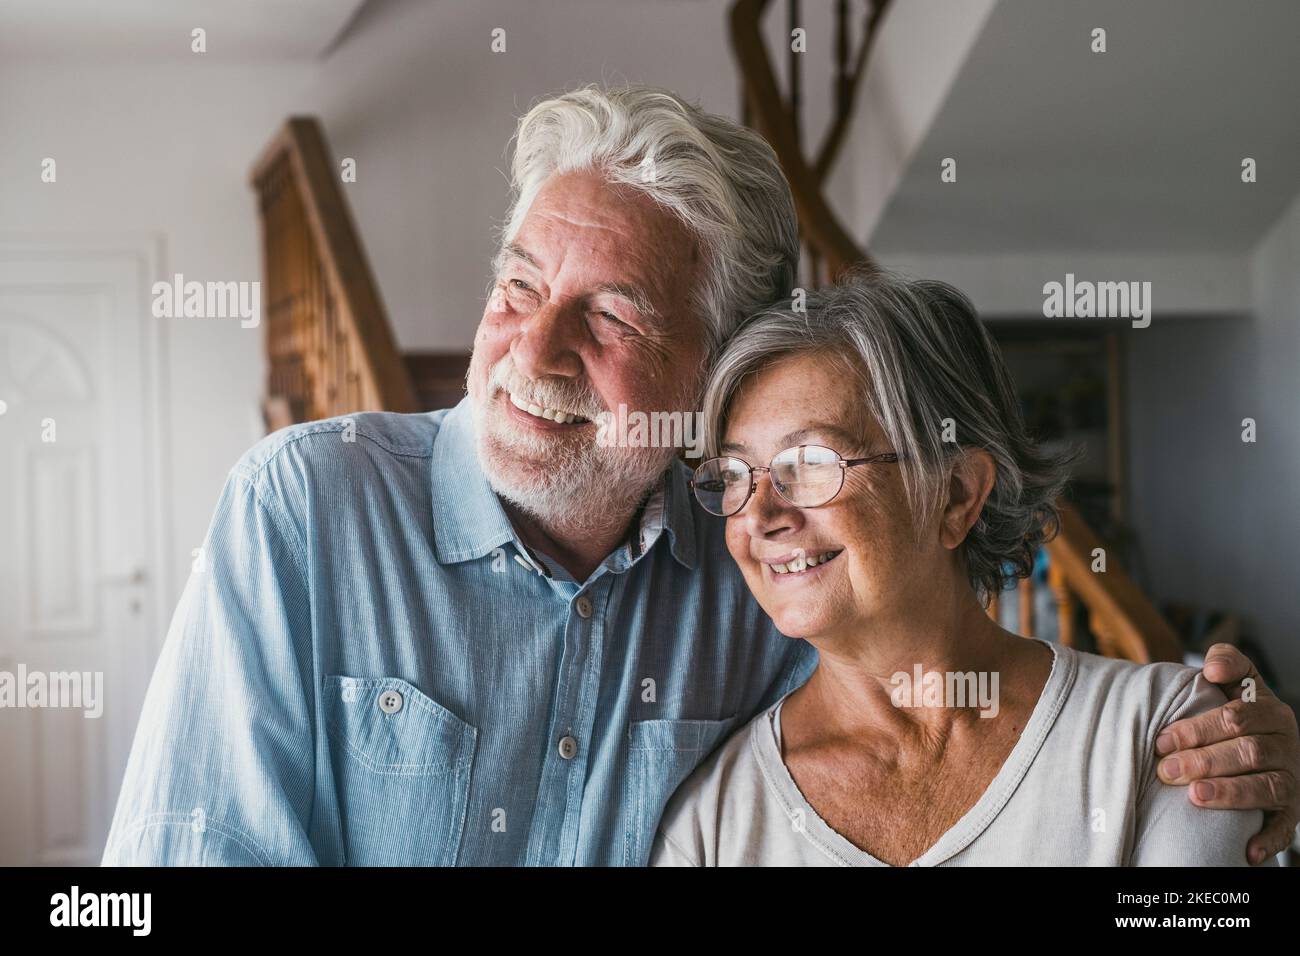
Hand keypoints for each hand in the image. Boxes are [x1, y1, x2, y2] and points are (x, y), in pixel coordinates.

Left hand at [1155, 643, 1298, 863]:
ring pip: (1266, 787)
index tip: (1161, 739)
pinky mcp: (1291, 811)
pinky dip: (1268, 839)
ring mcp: (1291, 779)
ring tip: (1195, 796)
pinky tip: (1246, 849)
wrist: (1266, 742)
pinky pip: (1284, 827)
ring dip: (1230, 794)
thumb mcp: (1238, 681)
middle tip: (1166, 769)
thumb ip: (1228, 662)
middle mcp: (1285, 745)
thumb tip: (1212, 666)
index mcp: (1271, 712)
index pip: (1236, 717)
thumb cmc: (1237, 712)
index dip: (1198, 727)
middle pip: (1247, 752)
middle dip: (1203, 760)